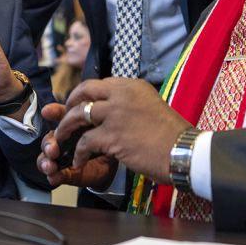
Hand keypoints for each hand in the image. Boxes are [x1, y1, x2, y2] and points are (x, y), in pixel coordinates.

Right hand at [36, 102, 116, 188]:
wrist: (117, 163)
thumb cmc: (107, 139)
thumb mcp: (101, 125)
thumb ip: (87, 113)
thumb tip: (73, 106)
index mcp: (71, 126)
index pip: (57, 117)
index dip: (51, 114)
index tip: (47, 112)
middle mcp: (63, 141)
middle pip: (48, 139)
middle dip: (48, 143)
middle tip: (53, 149)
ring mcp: (63, 158)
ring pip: (45, 158)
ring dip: (45, 161)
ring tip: (50, 166)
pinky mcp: (66, 174)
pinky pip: (55, 175)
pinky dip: (54, 176)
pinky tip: (54, 176)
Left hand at [40, 78, 190, 183]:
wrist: (183, 151)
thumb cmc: (172, 135)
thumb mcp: (152, 106)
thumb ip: (131, 104)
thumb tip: (114, 111)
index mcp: (133, 85)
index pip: (100, 84)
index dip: (86, 95)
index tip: (79, 105)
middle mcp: (122, 94)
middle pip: (84, 90)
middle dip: (70, 103)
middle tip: (64, 116)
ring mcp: (115, 113)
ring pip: (78, 114)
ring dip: (66, 127)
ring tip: (62, 139)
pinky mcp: (112, 135)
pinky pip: (85, 141)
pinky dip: (79, 152)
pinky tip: (79, 160)